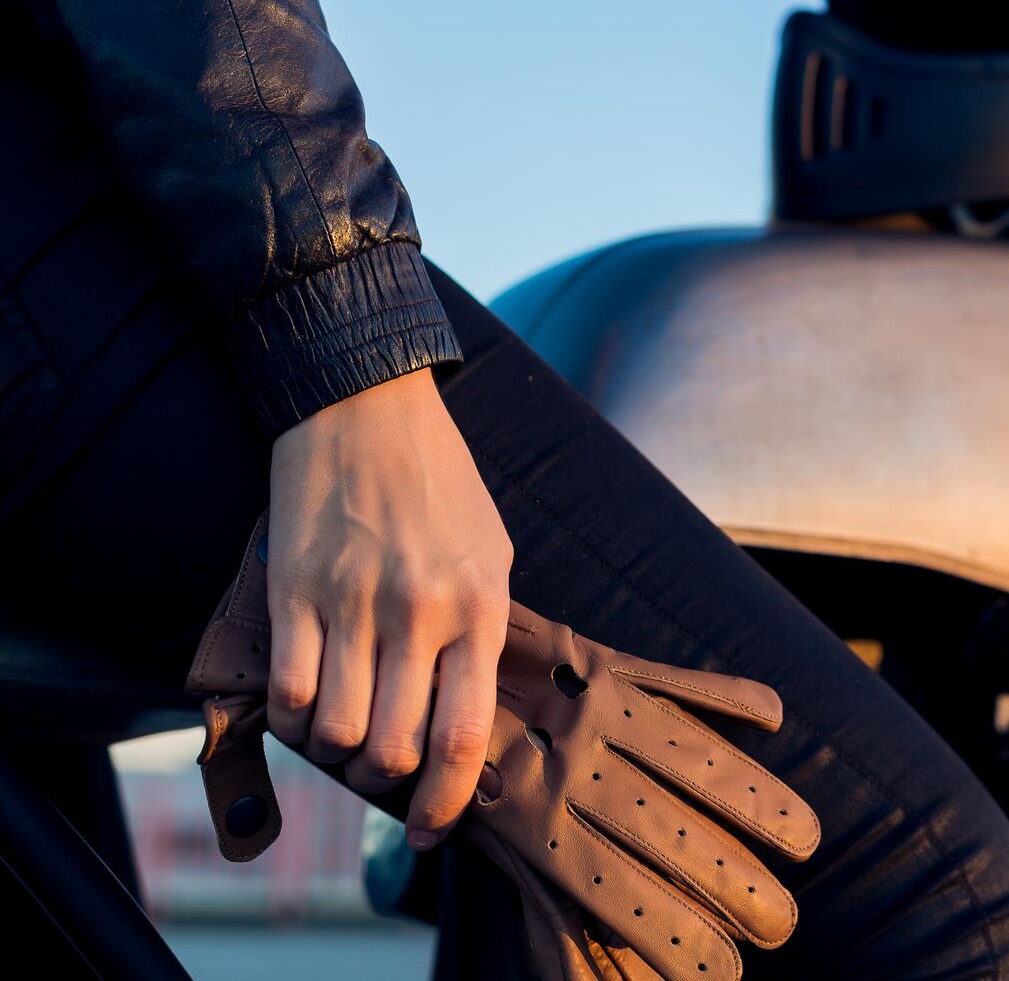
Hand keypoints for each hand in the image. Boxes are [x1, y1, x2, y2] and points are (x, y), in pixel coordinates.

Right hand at [266, 367, 512, 849]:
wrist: (366, 407)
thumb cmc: (439, 486)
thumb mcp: (491, 554)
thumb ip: (481, 632)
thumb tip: (466, 718)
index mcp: (480, 607)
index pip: (464, 737)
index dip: (449, 803)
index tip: (434, 832)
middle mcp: (419, 613)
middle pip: (396, 748)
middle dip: (386, 780)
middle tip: (380, 768)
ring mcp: (352, 603)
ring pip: (335, 732)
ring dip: (335, 751)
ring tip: (342, 730)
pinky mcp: (294, 591)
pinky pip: (285, 692)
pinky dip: (290, 719)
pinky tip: (303, 704)